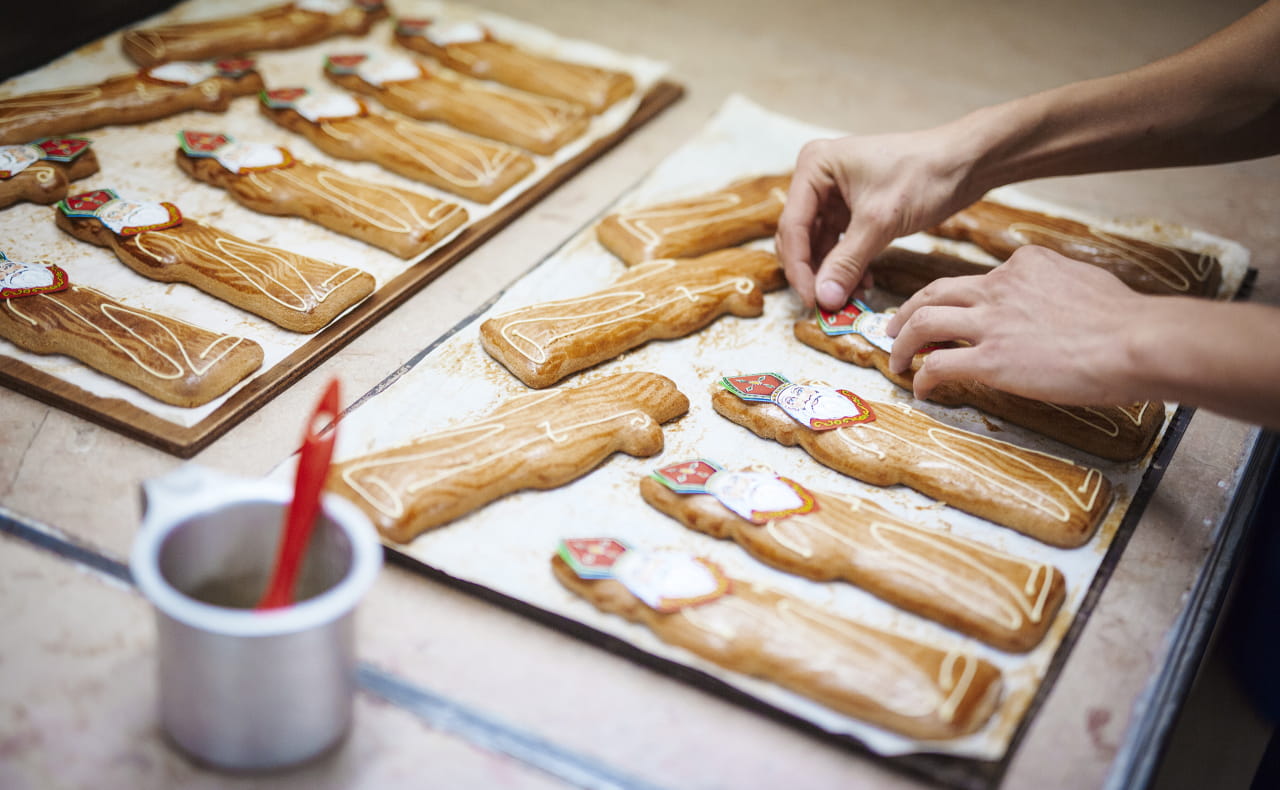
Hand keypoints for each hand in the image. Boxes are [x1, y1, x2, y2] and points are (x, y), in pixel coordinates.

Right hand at [776, 129, 979, 310]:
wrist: (966, 162)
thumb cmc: (924, 174)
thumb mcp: (880, 221)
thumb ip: (847, 262)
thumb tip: (823, 299)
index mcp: (814, 166)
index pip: (793, 226)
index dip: (799, 267)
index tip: (812, 300)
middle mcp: (818, 178)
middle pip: (800, 236)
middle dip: (814, 272)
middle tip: (827, 304)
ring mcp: (835, 194)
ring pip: (819, 245)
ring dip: (833, 273)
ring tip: (849, 297)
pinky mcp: (853, 209)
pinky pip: (840, 244)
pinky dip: (849, 265)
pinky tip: (864, 283)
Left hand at [885, 246, 1150, 404]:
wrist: (1136, 341)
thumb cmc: (1125, 320)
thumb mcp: (1085, 280)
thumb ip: (1058, 284)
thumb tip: (1055, 296)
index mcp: (1024, 266)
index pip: (978, 278)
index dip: (959, 299)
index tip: (953, 315)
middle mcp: (999, 287)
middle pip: (934, 293)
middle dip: (908, 311)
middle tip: (894, 327)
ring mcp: (991, 323)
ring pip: (923, 323)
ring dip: (903, 343)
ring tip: (896, 361)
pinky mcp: (991, 360)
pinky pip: (938, 365)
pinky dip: (922, 378)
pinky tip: (921, 390)